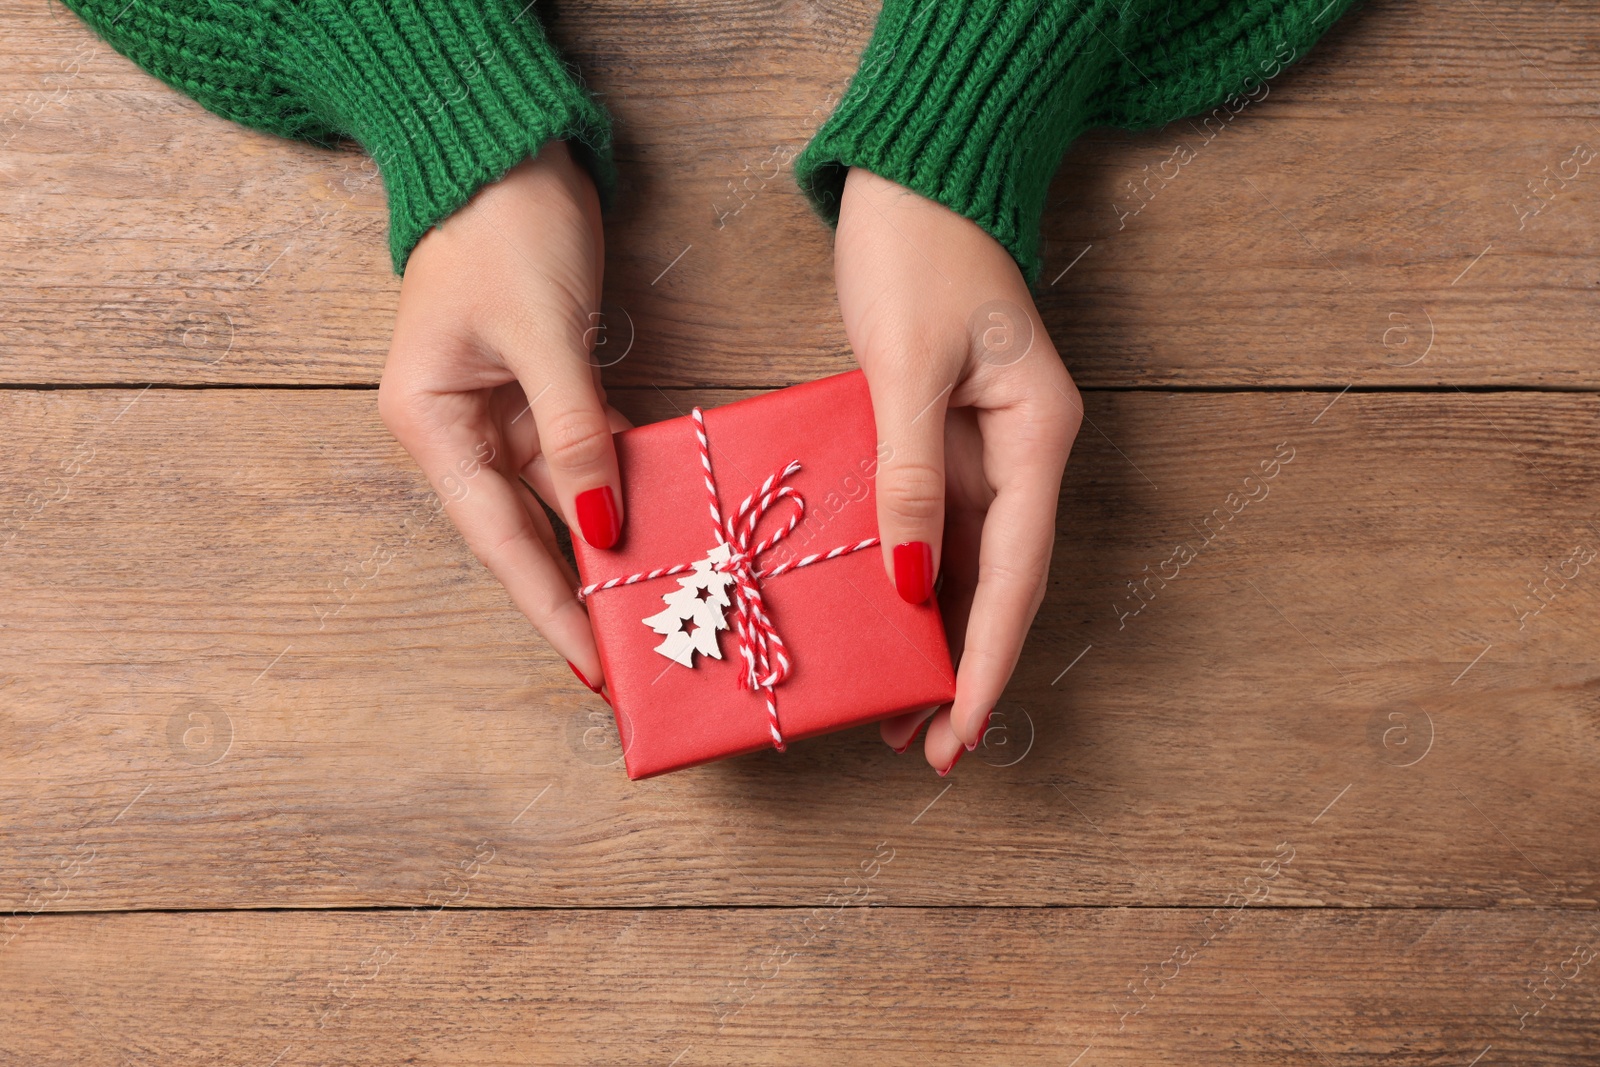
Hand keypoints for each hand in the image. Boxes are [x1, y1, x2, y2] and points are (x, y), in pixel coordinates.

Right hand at [379, 140, 626, 694]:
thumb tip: (602, 524)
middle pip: (523, 534)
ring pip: (557, 503)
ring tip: (652, 608)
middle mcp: (457, 432)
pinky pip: (580, 458)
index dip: (547, 605)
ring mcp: (497, 415)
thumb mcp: (543, 337)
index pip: (497, 539)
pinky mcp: (537, 392)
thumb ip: (573, 433)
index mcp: (430, 424)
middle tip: (632, 657)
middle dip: (576, 594)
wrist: (505, 150)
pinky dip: (615, 490)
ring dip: (602, 549)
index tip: (591, 666)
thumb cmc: (506, 230)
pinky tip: (654, 530)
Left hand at [833, 168, 1082, 773]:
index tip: (962, 732)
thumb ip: (911, 477)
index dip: (988, 661)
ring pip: (963, 566)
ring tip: (897, 709)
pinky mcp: (940, 436)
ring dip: (934, 637)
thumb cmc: (918, 253)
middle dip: (963, 670)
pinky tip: (879, 621)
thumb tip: (911, 585)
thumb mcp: (908, 368)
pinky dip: (907, 580)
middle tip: (925, 748)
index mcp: (1037, 437)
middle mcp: (1020, 454)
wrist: (913, 179)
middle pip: (997, 585)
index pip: (1017, 574)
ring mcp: (982, 448)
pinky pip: (929, 525)